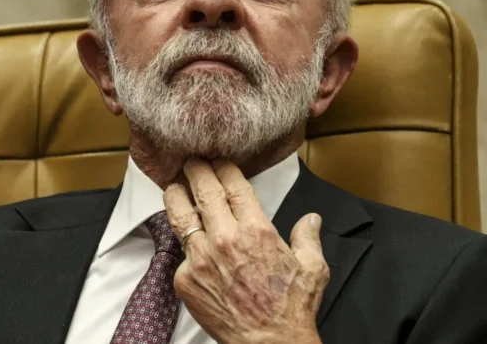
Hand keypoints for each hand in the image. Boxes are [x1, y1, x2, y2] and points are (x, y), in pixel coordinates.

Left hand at [163, 158, 328, 343]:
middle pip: (203, 191)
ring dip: (176, 196)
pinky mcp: (186, 279)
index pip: (233, 185)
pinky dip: (185, 246)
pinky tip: (187, 241)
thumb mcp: (312, 268)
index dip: (223, 168)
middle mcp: (225, 239)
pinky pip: (181, 254)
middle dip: (196, 171)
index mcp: (256, 230)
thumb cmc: (290, 309)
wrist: (269, 343)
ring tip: (174, 186)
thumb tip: (311, 219)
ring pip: (181, 217)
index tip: (218, 161)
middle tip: (192, 162)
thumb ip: (309, 237)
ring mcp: (201, 259)